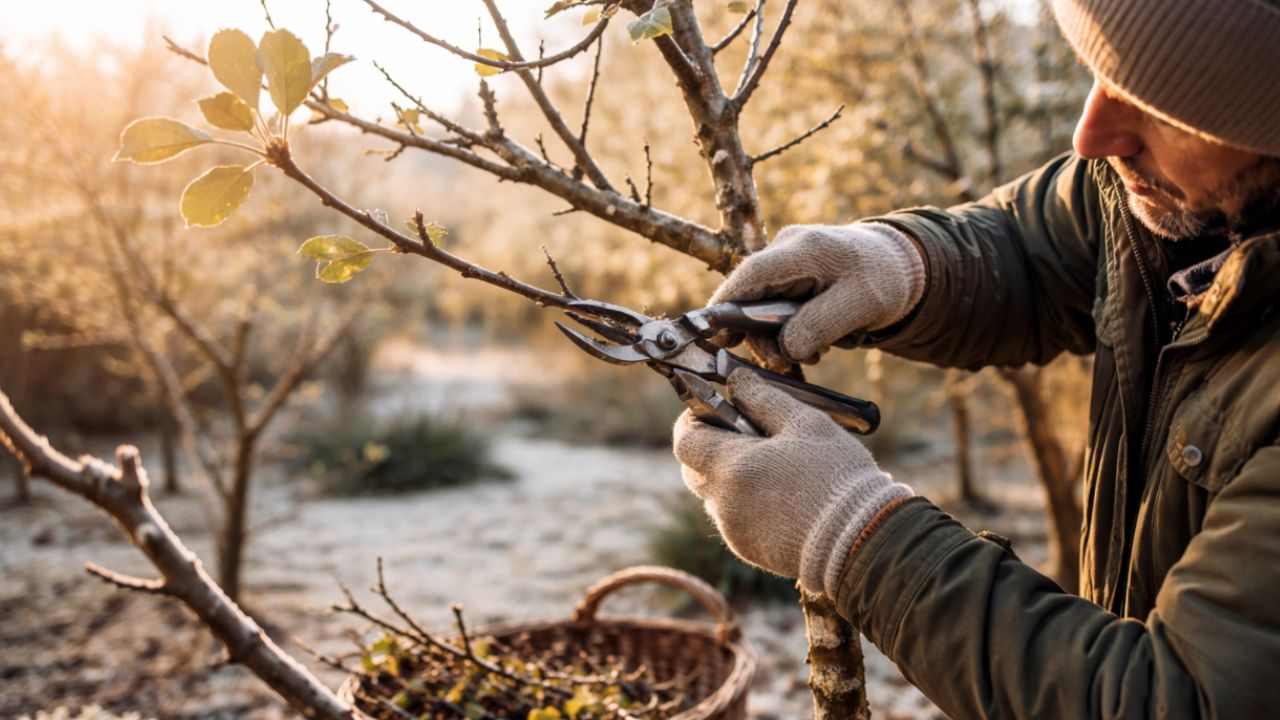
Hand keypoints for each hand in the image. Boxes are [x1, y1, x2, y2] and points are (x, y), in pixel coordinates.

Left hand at [672, 369, 911, 594]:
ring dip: (732, 477)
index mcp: (731, 467)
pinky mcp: (748, 550)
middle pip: (694, 469)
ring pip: (716, 495)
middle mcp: (723, 502)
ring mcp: (733, 530)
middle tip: (746, 436)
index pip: (684, 440)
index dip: (694, 421)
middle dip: (711, 448)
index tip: (715, 411)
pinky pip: (734, 519)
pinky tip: (784, 497)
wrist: (860, 541)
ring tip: (774, 467)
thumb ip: (763, 398)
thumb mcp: (806, 423)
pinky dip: (747, 504)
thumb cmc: (836, 477)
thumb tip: (737, 381)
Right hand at [710, 223, 925, 364]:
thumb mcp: (862, 304)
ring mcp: (785, 264)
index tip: (714, 338)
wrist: (901, 267)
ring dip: (779, 338)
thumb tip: (785, 348)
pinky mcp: (789, 279)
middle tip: (789, 362)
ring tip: (816, 352)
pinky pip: (773, 310)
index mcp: (803, 250)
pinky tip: (815, 342)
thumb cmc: (885, 279)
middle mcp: (785, 251)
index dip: (726, 307)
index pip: (750, 276)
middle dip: (763, 337)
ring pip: (759, 309)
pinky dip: (788, 332)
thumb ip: (820, 324)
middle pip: (749, 298)